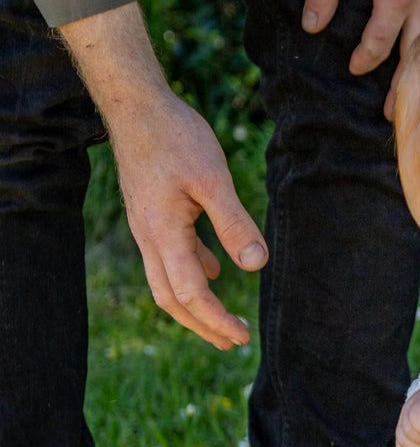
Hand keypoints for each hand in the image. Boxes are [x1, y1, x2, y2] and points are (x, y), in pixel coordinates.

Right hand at [109, 97, 267, 348]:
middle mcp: (149, 238)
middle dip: (203, 325)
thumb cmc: (175, 136)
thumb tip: (255, 264)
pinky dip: (194, 272)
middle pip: (172, 299)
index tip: (242, 336)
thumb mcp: (213, 178)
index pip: (190, 293)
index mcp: (163, 234)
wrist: (135, 104)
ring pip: (168, 281)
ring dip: (197, 304)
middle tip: (234, 342)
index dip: (216, 319)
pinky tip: (215, 269)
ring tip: (225, 319)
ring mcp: (146, 228)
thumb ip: (233, 222)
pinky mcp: (151, 215)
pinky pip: (171, 257)